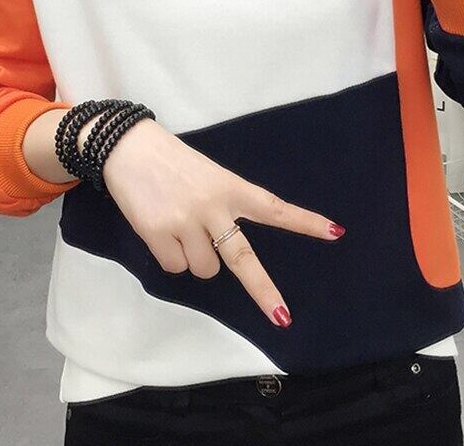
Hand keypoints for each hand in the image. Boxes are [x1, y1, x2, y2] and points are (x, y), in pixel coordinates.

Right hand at [101, 117, 344, 327]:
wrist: (128, 146)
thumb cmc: (172, 162)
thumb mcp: (208, 176)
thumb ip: (222, 208)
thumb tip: (220, 255)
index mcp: (231, 187)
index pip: (274, 207)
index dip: (305, 222)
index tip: (335, 232)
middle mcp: (213, 207)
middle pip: (243, 258)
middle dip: (264, 291)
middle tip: (282, 316)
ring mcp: (186, 222)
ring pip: (203, 269)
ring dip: (194, 258)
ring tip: (178, 226)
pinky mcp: (158, 233)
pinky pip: (174, 267)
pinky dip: (170, 256)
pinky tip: (160, 229)